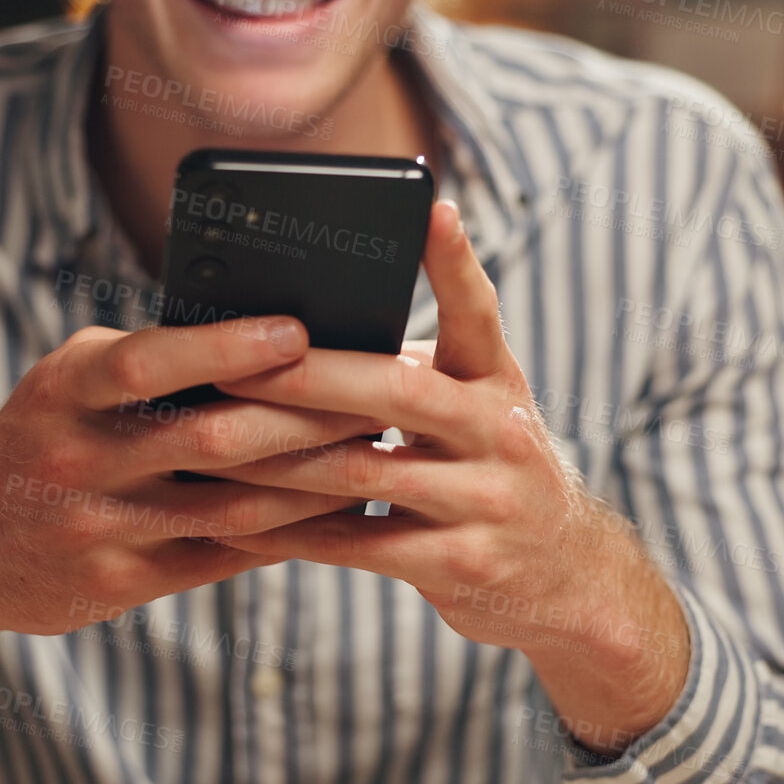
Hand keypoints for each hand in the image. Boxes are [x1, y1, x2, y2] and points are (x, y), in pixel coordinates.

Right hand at [0, 314, 379, 743]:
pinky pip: (222, 556)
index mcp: (65, 390)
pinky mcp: (120, 584)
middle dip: (305, 418)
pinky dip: (287, 535)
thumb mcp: (65, 387)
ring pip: (232, 505)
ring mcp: (98, 528)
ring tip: (376, 455)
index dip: (228, 347)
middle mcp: (78, 458)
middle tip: (380, 396)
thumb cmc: (39, 443)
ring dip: (314, 483)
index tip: (298, 332)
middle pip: (212, 438)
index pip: (151, 362)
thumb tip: (263, 338)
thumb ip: (143, 365)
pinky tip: (338, 516)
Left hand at [194, 202, 690, 751]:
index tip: (429, 208)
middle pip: (399, 392)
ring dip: (279, 460)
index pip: (479, 312)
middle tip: (238, 362)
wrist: (570, 575)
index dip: (454, 262)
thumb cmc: (493, 472)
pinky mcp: (461, 564)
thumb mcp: (479, 409)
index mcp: (496, 383)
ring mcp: (485, 501)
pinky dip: (293, 535)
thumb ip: (417, 373)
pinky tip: (237, 524)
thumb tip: (309, 333)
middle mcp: (500, 434)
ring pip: (366, 471)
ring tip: (212, 444)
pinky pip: (361, 546)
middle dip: (312, 376)